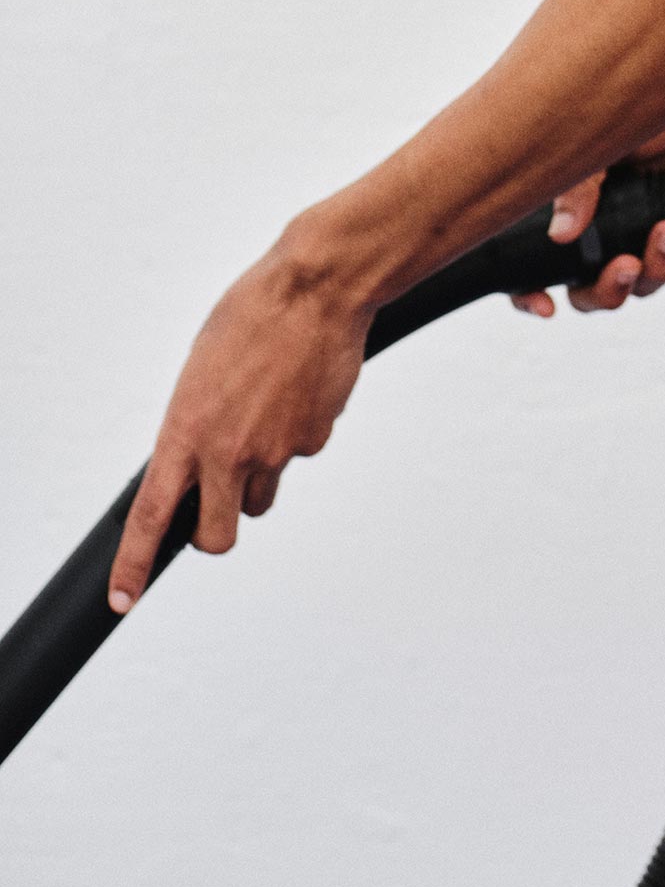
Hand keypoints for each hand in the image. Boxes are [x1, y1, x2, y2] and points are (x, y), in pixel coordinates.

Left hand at [108, 237, 372, 614]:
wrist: (319, 288)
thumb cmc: (253, 315)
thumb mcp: (201, 369)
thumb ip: (195, 425)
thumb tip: (202, 459)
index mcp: (187, 429)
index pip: (152, 516)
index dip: (134, 565)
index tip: (122, 598)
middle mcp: (230, 450)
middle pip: (216, 536)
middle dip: (213, 531)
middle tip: (216, 503)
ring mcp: (277, 449)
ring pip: (261, 496)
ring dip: (258, 476)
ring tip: (264, 416)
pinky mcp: (316, 438)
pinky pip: (299, 454)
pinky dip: (296, 434)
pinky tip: (297, 390)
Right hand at [511, 78, 664, 318]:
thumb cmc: (644, 98)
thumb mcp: (599, 132)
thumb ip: (578, 180)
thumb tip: (561, 233)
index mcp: (570, 206)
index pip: (533, 265)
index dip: (530, 294)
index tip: (546, 305)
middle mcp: (603, 227)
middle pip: (590, 292)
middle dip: (607, 291)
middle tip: (625, 266)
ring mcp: (643, 232)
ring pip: (639, 285)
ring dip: (654, 269)